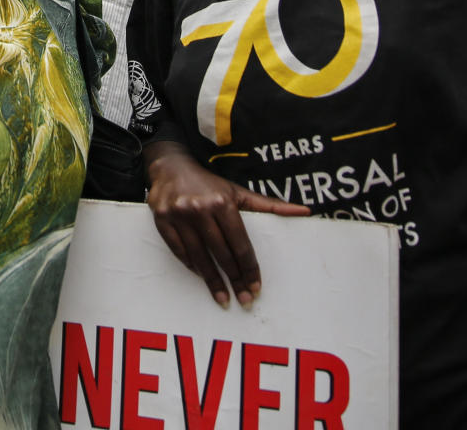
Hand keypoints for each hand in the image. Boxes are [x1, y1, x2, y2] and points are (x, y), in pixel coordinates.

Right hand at [144, 143, 309, 306]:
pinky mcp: (162, 221)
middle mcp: (201, 209)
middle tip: (244, 300)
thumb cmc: (209, 184)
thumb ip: (270, 204)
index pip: (240, 244)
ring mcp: (179, 215)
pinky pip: (179, 251)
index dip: (250, 268)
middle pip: (222, 254)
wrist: (170, 166)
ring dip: (213, 281)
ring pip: (200, 257)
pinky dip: (192, 266)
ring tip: (224, 299)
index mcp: (223, 202)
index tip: (256, 287)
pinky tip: (202, 277)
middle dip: (235, 280)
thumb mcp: (238, 192)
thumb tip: (305, 211)